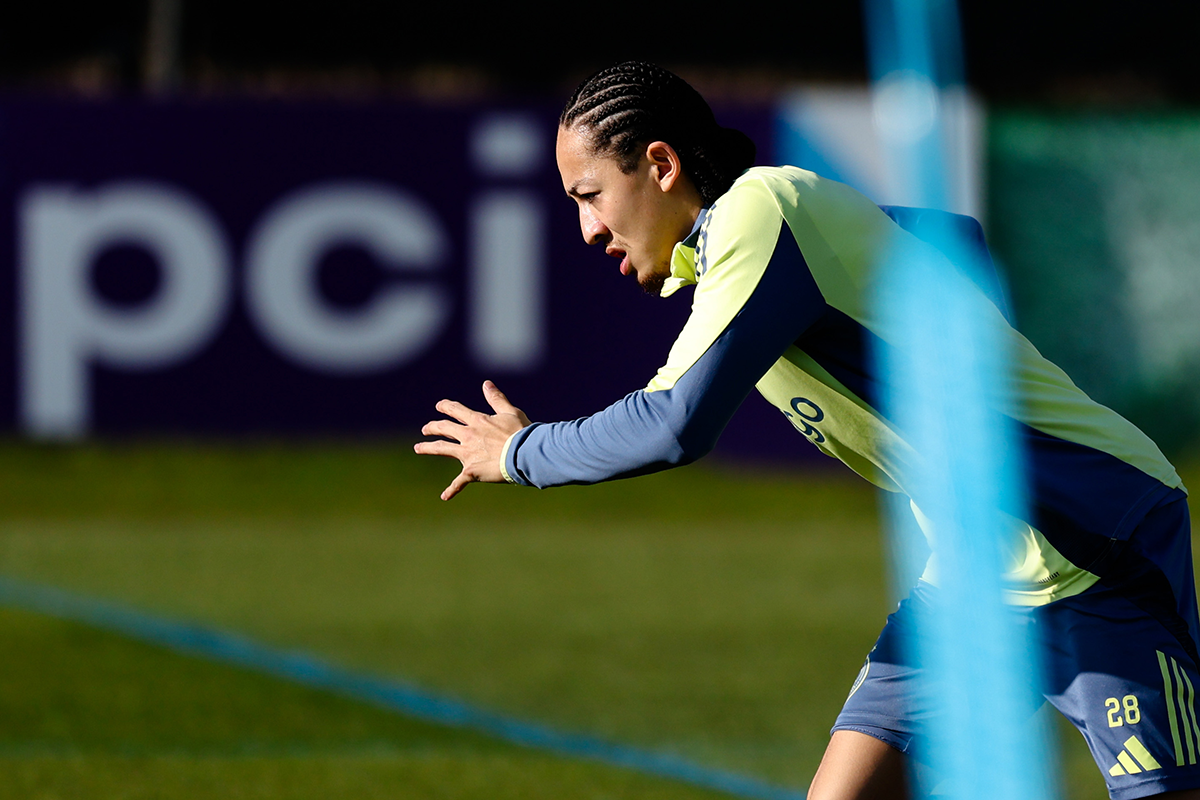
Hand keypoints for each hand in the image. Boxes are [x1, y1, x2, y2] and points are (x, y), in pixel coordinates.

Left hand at [414, 381, 531, 500]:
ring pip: (441, 449)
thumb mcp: (509, 412)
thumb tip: (486, 384)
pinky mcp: (471, 471)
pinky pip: (458, 482)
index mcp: (477, 421)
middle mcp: (468, 435)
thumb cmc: (521, 433)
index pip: (456, 410)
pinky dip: (452, 490)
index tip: (439, 406)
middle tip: (425, 429)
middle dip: (432, 427)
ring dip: (428, 448)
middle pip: (444, 428)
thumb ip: (496, 399)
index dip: (446, 407)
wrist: (524, 454)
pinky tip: (445, 496)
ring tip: (418, 448)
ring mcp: (467, 454)